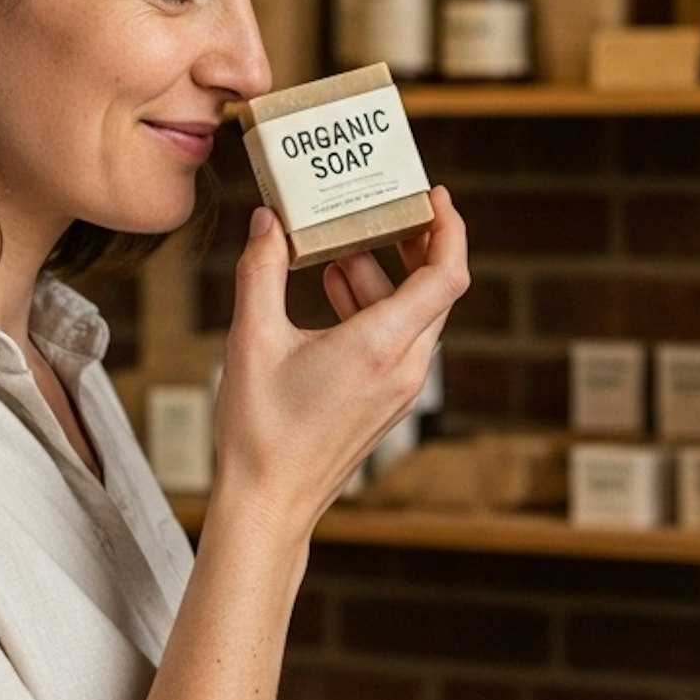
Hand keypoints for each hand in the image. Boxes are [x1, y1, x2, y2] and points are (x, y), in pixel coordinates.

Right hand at [215, 186, 468, 530]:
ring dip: (382, 277)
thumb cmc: (261, 430)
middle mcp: (405, 366)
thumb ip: (260, 271)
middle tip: (385, 209)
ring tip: (338, 252)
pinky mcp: (387, 400)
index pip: (446, 275)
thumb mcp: (251, 338)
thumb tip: (266, 222)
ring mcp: (400, 387)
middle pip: (435, 290)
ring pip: (412, 314)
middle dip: (411, 244)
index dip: (448, 229)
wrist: (269, 503)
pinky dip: (374, 308)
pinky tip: (333, 293)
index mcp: (383, 346)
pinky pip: (397, 340)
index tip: (434, 196)